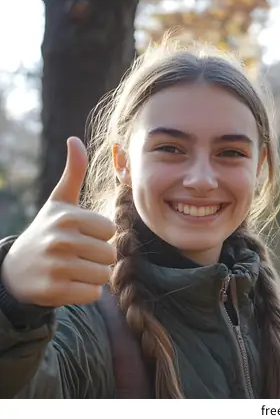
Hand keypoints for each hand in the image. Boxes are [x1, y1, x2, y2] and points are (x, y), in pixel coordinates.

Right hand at [1, 137, 116, 306]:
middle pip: (110, 254)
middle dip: (99, 258)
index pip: (110, 231)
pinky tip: (67, 284)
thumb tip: (75, 139)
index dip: (100, 236)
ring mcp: (55, 266)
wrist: (15, 270)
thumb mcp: (59, 202)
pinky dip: (85, 292)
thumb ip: (73, 173)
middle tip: (78, 255)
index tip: (81, 235)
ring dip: (93, 276)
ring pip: (103, 275)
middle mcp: (60, 239)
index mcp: (67, 216)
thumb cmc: (47, 231)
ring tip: (73, 269)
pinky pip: (92, 294)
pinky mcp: (53, 291)